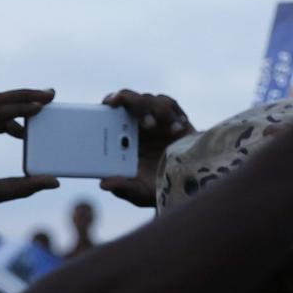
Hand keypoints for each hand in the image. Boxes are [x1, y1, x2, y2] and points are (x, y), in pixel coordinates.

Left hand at [97, 89, 193, 208]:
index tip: (110, 103)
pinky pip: (173, 107)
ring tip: (157, 125)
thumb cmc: (158, 187)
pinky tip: (177, 128)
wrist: (189, 184)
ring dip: (155, 110)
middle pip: (130, 100)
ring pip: (152, 100)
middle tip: (136, 114)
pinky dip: (174, 115)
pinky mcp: (176, 119)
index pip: (110, 111)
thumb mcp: (139, 192)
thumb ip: (123, 188)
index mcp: (120, 137)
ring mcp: (157, 120)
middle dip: (132, 101)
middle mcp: (137, 125)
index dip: (110, 102)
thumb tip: (104, 183)